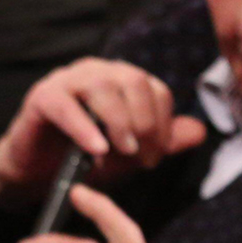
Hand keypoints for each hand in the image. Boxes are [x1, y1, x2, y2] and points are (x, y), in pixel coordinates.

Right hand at [0, 60, 205, 202]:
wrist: (41, 170)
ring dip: (120, 123)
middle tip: (141, 158)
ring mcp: (69, 80)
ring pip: (104, 88)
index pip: (157, 90)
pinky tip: (98, 150)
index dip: (163, 125)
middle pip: (136, 82)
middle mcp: (99, 71)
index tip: (156, 157)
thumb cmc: (90, 156)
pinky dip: (85, 128)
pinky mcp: (42, 97)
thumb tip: (201, 132)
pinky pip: (67, 107)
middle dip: (146, 123)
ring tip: (122, 153)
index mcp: (125, 80)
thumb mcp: (134, 152)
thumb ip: (165, 141)